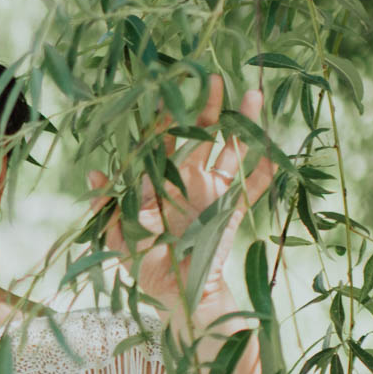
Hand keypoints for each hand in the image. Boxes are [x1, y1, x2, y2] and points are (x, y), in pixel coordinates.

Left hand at [85, 73, 277, 311]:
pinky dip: (266, 169)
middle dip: (207, 107)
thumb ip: (108, 208)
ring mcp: (212, 192)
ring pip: (231, 151)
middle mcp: (187, 180)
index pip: (163, 142)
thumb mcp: (119, 239)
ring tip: (253, 96)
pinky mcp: (233, 209)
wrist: (179, 296)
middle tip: (214, 78)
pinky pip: (252, 186)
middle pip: (200, 136)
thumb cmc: (144, 266)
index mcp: (159, 182)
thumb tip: (95, 173)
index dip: (167, 119)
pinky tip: (277, 149)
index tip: (170, 92)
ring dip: (242, 125)